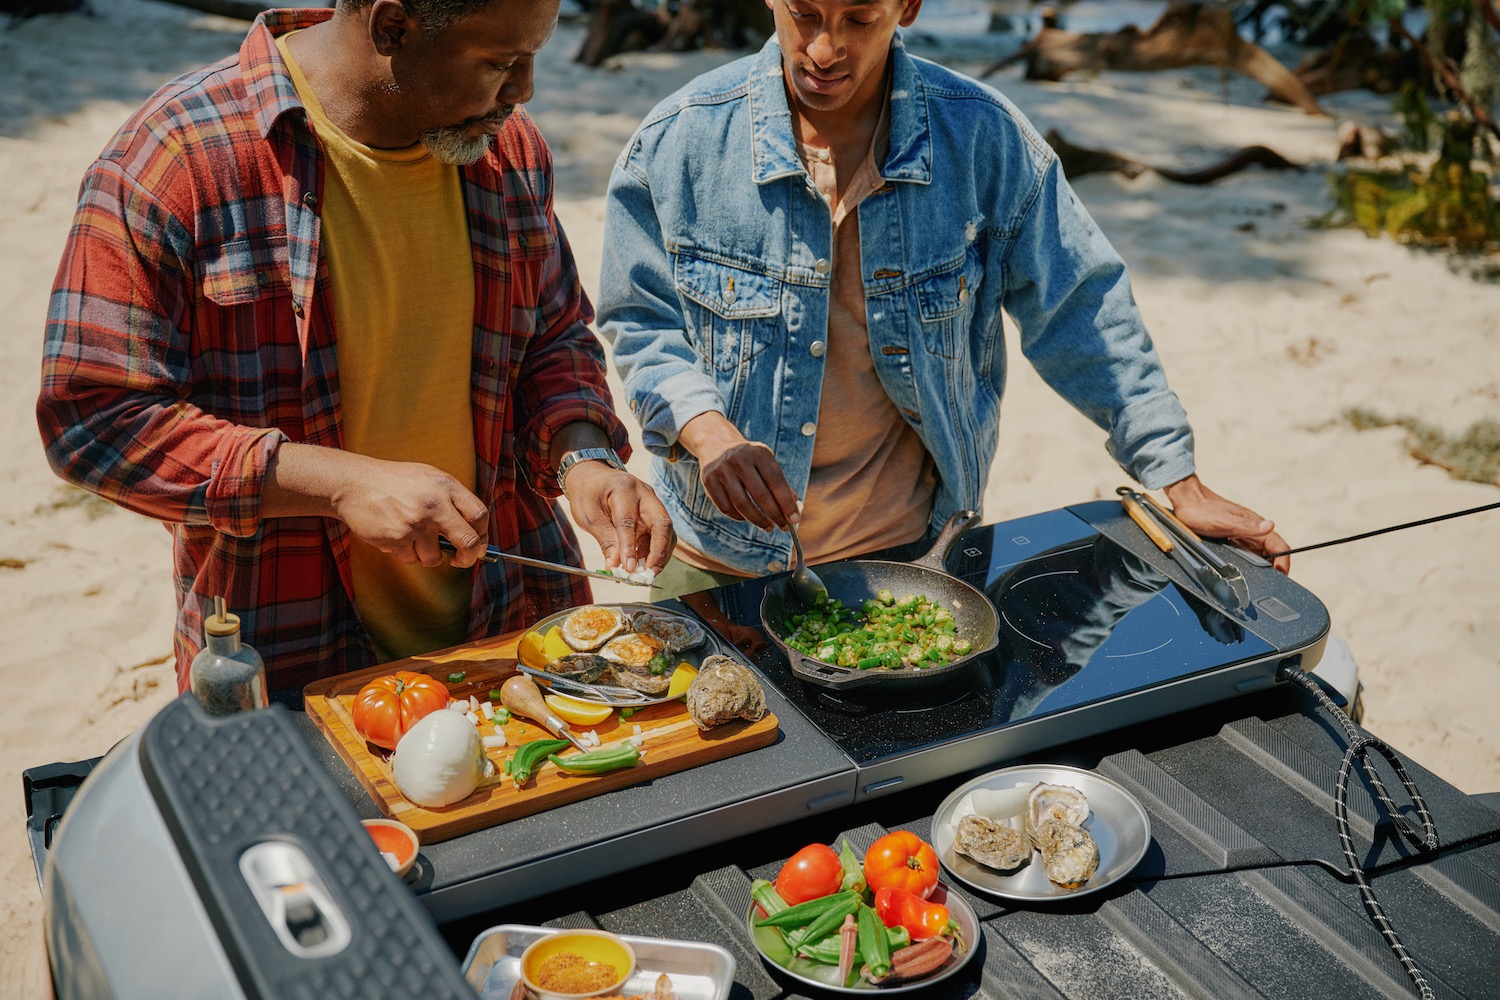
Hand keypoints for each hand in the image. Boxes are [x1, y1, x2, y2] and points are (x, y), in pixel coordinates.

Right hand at [263, 444, 489, 567]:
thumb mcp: (428, 478)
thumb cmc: (393, 482)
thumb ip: (450, 499)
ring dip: (425, 555)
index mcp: (446, 486)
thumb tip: (472, 531)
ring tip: (410, 537)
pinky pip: (411, 559)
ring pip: (434, 557)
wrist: (354, 483)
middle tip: (460, 560)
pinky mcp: (398, 538)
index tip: (478, 544)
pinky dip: (405, 554)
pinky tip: (394, 536)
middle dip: (468, 557)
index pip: (480, 515)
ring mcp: (417, 523)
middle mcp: (435, 505)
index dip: (483, 535)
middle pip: (469, 542)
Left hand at [562, 463, 675, 572]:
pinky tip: (643, 564)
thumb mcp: (589, 516)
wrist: (593, 476)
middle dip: (659, 552)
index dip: (630, 547)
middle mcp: (645, 494)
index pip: (629, 522)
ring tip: (646, 573)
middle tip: (649, 573)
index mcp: (624, 489)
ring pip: (666, 531)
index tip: (628, 568)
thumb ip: (605, 539)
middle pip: (662, 524)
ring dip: (659, 555)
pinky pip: (659, 535)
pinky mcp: (653, 515)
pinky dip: (654, 552)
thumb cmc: (588, 493)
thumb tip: (615, 565)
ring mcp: (652, 504)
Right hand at [679, 412, 799, 530]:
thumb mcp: (766, 462)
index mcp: (758, 452)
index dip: (786, 503)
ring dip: (758, 520)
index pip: (776, 481)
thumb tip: (794, 508)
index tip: (795, 520)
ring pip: (742, 505)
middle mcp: (739, 459)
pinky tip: (748, 519)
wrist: (717, 445)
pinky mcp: (709, 481)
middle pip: (760, 495)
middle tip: (783, 527)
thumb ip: (780, 484)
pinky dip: (740, 518)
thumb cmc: (749, 459)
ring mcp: (722, 470)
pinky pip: (726, 508)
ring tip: (768, 527)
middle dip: (775, 515)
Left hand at [1161, 474, 1289, 573]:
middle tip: (1274, 583)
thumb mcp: (1224, 521)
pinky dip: (1251, 563)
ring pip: (1260, 554)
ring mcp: (1243, 536)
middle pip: (1272, 552)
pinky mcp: (1233, 540)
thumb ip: (1247, 526)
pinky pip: (1247, 553)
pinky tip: (1246, 572)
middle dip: (1276, 567)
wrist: (1187, 501)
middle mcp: (1252, 531)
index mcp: (1254, 524)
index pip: (1278, 544)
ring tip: (1262, 581)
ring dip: (1265, 567)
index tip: (1282, 574)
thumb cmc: (1203, 510)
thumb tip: (1270, 526)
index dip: (1284, 560)